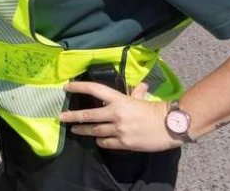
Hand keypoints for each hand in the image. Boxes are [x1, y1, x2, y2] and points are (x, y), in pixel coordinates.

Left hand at [59, 81, 179, 151]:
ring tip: (76, 130)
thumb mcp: (143, 99)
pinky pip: (105, 142)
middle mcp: (115, 113)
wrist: (169, 126)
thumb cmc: (155, 110)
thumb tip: (141, 86)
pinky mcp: (123, 143)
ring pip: (95, 131)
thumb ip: (137, 92)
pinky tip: (98, 139)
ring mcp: (118, 129)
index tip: (67, 87)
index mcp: (119, 99)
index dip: (79, 87)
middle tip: (61, 117)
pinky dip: (101, 140)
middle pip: (88, 115)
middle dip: (73, 116)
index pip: (95, 89)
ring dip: (84, 131)